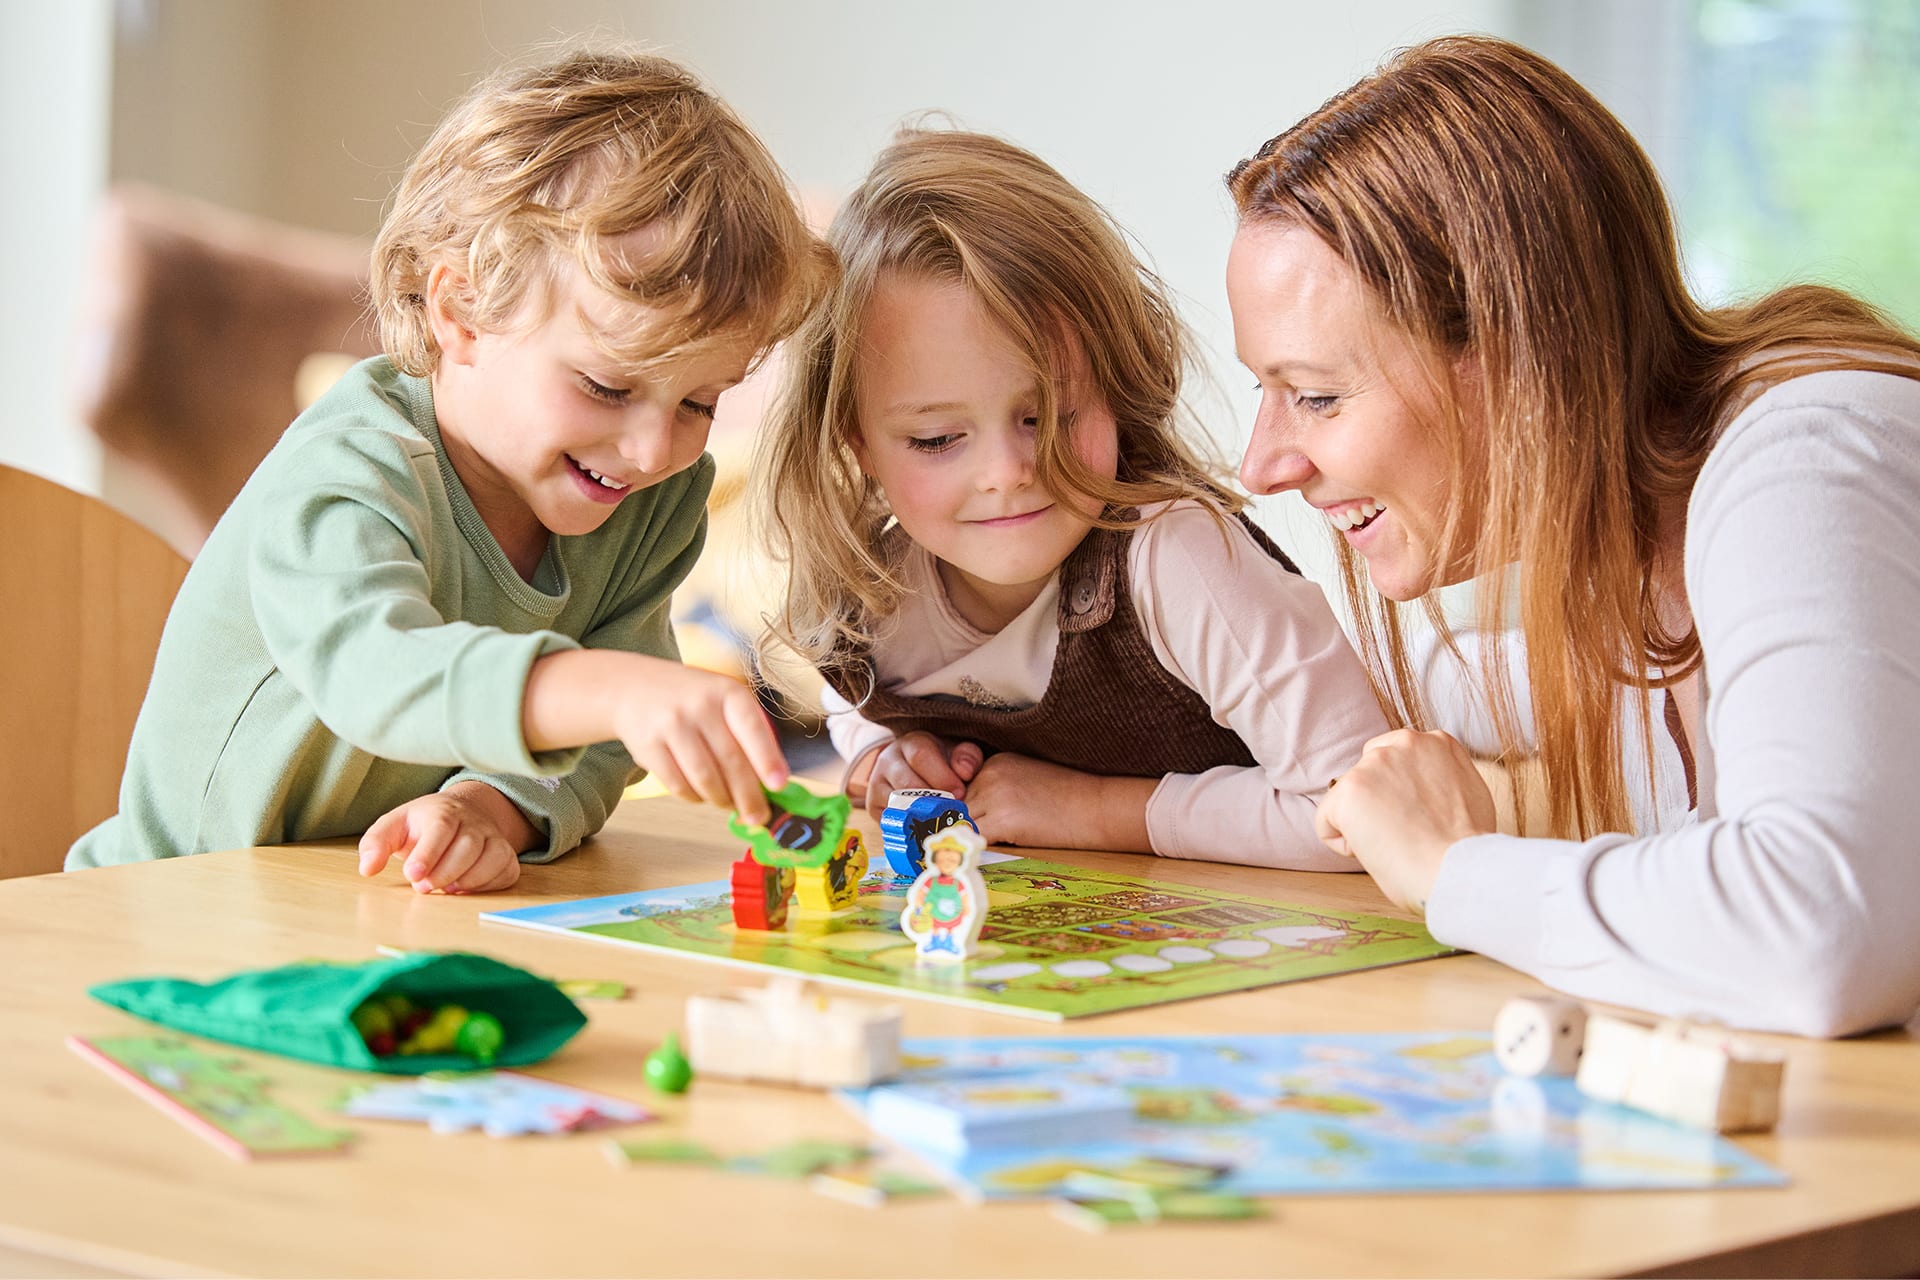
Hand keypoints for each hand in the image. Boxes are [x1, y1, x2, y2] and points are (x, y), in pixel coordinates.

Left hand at [358, 782, 536, 893]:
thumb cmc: (423, 825)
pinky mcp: (506, 855)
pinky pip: (506, 871)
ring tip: (446, 889)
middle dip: (445, 872)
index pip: (441, 829)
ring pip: (492, 858)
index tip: (413, 875)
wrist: (464, 813)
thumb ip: (376, 844)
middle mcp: (473, 822)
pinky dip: (488, 885)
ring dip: (468, 880)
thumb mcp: (394, 826)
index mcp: (443, 811)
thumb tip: (367, 868)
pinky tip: (465, 888)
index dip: (428, 854)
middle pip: (468, 847)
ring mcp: (493, 837)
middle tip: (423, 888)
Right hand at [522, 651, 788, 825]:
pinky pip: (678, 785)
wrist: (632, 688)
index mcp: (726, 692)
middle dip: (748, 795)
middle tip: (758, 816)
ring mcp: (671, 725)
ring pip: (704, 778)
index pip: (752, 728)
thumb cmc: (690, 698)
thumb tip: (768, 782)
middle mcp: (699, 706)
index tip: (779, 785)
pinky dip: (694, 797)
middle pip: (730, 760)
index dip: (767, 759)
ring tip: (729, 804)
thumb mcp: (721, 698)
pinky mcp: (648, 746)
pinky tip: (701, 795)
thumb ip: (745, 732)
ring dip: (721, 799)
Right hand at [862, 731, 982, 822]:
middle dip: (933, 800)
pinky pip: (889, 820)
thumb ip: (967, 758)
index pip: (921, 757)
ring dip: (920, 815)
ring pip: (895, 804)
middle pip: (906, 783)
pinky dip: (908, 826)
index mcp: (909, 744)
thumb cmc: (942, 763)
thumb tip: (964, 771)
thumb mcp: (957, 754)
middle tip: (951, 811)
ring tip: (939, 820)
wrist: (916, 772)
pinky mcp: (873, 806)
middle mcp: (887, 761)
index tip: (960, 792)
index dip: (942, 777)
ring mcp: (876, 784)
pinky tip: (925, 827)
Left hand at [964, 753, 1153, 851]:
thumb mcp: (1029, 783)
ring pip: (965, 824)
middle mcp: (989, 773)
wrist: (1098, 807)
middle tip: (1003, 834)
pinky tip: (1006, 846)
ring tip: (1011, 838)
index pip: (967, 791)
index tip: (991, 822)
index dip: (978, 811)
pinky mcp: (1001, 819)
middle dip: (976, 824)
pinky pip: (975, 839)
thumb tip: (972, 818)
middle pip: (962, 808)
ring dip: (980, 836)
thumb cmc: (1071, 799)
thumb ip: (999, 792)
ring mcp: (993, 795)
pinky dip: (982, 848)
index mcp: (996, 761)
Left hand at [1315, 729, 1495, 914]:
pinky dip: (1341, 843)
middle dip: (1376, 801)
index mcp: (1436, 742)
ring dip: (1362, 823)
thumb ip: (1440, 778)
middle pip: (1368, 772)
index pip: (1397, 759)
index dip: (1400, 794)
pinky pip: (1326, 822)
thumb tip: (1421, 788)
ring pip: (1347, 798)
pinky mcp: (1349, 790)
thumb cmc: (1466, 849)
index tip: (1418, 818)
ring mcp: (1374, 764)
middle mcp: (1405, 742)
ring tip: (1394, 844)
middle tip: (1402, 833)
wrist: (1460, 869)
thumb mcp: (1468, 793)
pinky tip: (1371, 853)